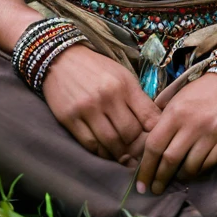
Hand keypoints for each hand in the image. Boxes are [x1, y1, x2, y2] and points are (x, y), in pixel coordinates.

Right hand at [41, 43, 160, 163]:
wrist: (61, 59)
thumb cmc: (96, 69)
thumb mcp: (122, 76)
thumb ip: (138, 99)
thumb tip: (155, 125)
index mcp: (124, 85)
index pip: (149, 118)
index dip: (155, 135)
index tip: (154, 142)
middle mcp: (107, 97)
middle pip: (130, 134)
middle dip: (136, 148)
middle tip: (138, 154)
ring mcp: (87, 108)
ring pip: (111, 143)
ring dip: (119, 154)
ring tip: (123, 157)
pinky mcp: (69, 118)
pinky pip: (90, 145)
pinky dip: (101, 153)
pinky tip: (105, 152)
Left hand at [136, 72, 216, 194]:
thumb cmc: (203, 88)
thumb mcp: (178, 96)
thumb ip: (163, 116)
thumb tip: (148, 141)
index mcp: (175, 112)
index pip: (154, 145)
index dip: (145, 167)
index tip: (141, 182)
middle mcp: (191, 124)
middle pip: (169, 160)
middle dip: (159, 179)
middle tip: (154, 190)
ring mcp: (210, 133)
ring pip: (190, 166)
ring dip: (180, 177)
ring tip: (175, 180)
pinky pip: (209, 164)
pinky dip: (199, 172)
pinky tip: (193, 172)